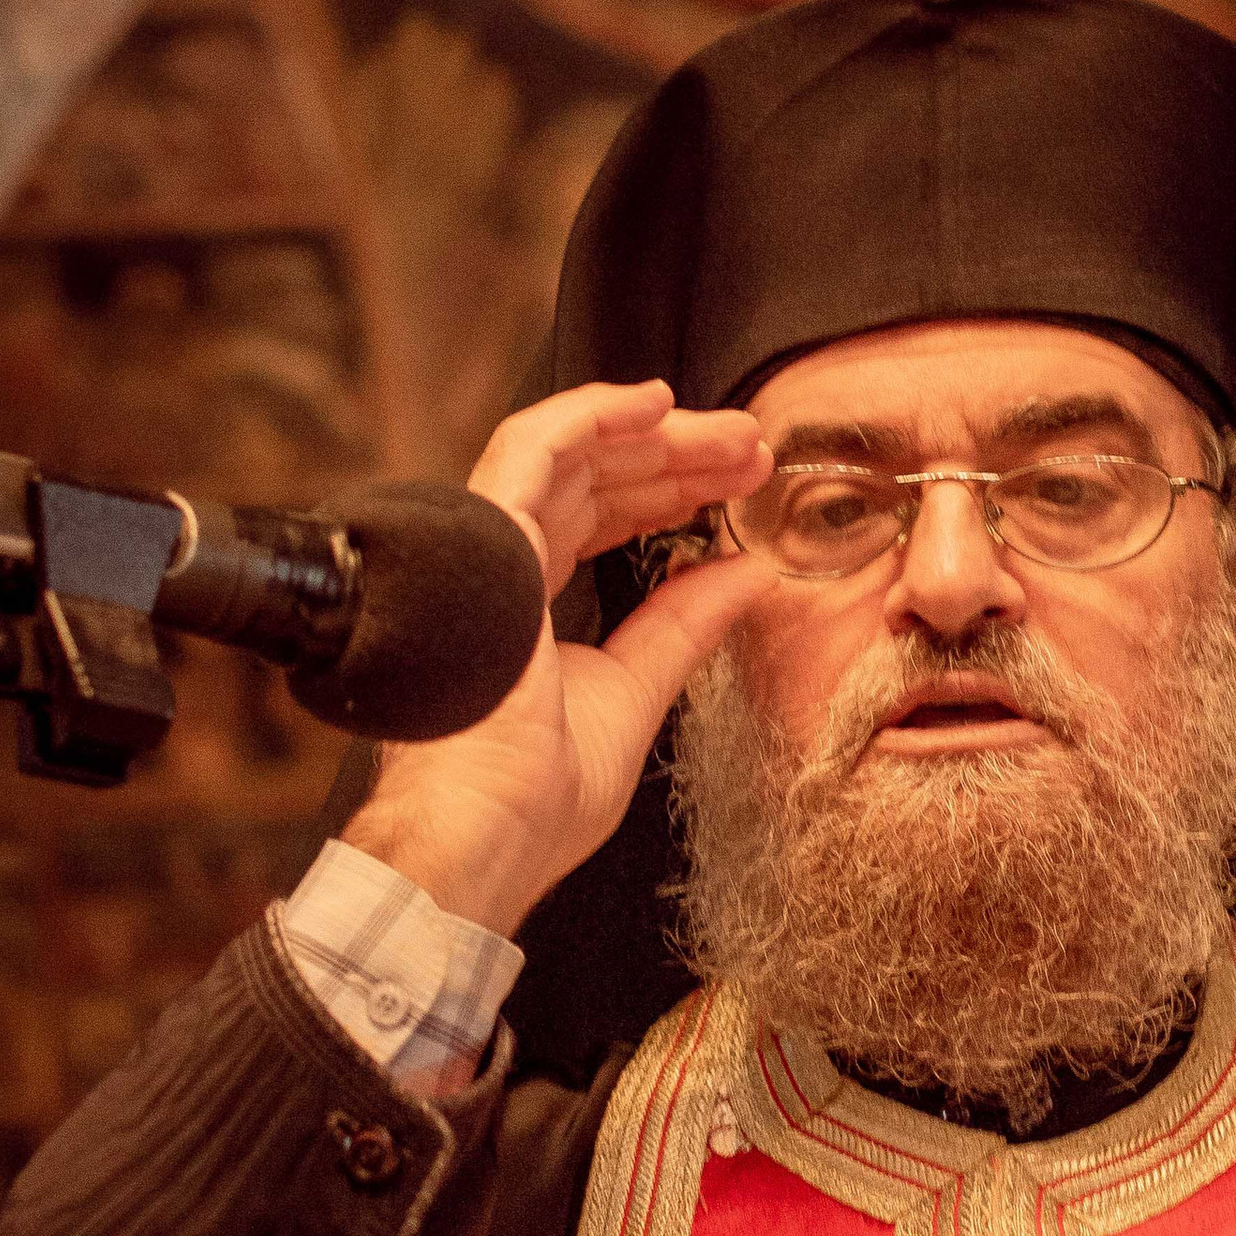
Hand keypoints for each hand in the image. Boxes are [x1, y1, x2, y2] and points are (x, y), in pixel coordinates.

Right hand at [341, 378, 771, 934]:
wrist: (482, 831)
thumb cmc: (537, 796)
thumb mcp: (637, 692)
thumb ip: (684, 625)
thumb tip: (746, 571)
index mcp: (527, 606)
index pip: (601, 521)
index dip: (671, 493)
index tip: (741, 485)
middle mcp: (501, 568)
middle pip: (595, 481)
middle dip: (679, 457)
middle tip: (753, 449)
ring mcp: (488, 550)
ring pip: (572, 455)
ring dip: (656, 434)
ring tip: (732, 433)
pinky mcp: (484, 538)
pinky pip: (534, 446)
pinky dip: (593, 414)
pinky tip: (654, 404)